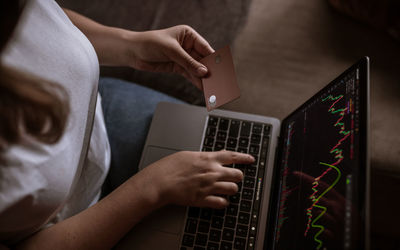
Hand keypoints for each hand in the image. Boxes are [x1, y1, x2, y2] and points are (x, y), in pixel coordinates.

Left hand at [125, 25, 214, 88]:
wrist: (133, 52)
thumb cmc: (150, 43)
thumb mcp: (172, 51)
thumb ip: (188, 62)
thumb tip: (204, 72)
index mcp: (188, 35)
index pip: (205, 48)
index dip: (213, 59)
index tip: (221, 69)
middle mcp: (188, 46)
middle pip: (202, 60)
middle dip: (209, 71)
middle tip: (217, 82)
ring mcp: (183, 57)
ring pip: (197, 69)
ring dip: (203, 79)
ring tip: (211, 88)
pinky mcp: (177, 67)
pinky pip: (190, 75)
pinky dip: (196, 81)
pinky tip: (202, 88)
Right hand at [135, 150, 253, 208]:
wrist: (160, 181)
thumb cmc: (170, 167)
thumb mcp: (189, 155)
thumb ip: (204, 157)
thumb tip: (214, 156)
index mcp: (208, 159)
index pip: (233, 156)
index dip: (244, 158)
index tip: (251, 159)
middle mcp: (212, 172)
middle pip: (238, 175)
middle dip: (238, 176)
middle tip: (233, 177)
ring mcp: (209, 186)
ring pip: (233, 189)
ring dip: (231, 189)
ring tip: (225, 189)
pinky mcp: (203, 199)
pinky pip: (222, 203)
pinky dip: (223, 202)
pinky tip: (218, 200)